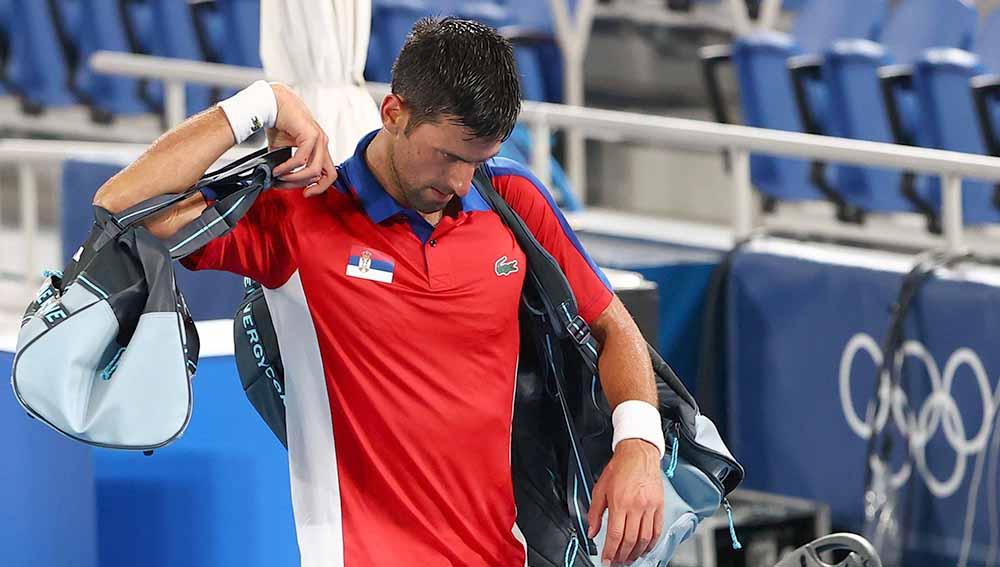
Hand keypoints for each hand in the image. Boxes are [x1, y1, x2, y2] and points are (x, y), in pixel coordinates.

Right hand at [266, 83, 336, 196]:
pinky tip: (277, 169)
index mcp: (320, 148)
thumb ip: (286, 166)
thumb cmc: (279, 123)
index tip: (306, 193)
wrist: (272, 102)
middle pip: (328, 176)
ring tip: (279, 177)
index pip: (329, 174)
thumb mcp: (284, 150)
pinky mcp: (310, 134)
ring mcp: (319, 138)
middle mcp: (322, 144)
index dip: (320, 187)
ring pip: (314, 171)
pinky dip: (288, 168)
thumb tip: (277, 182)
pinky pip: (301, 160)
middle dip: (310, 187)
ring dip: (294, 178)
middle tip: (291, 188)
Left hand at [588, 439, 663, 564]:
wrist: (638, 453)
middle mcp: (636, 506)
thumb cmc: (619, 468)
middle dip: (622, 555)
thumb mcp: (600, 488)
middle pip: (630, 540)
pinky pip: (657, 529)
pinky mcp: (659, 506)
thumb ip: (594, 512)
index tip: (606, 560)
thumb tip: (592, 531)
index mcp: (619, 502)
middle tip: (617, 561)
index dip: (610, 551)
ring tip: (629, 558)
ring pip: (644, 538)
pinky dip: (651, 543)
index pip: (615, 535)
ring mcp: (649, 507)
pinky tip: (645, 548)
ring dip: (636, 552)